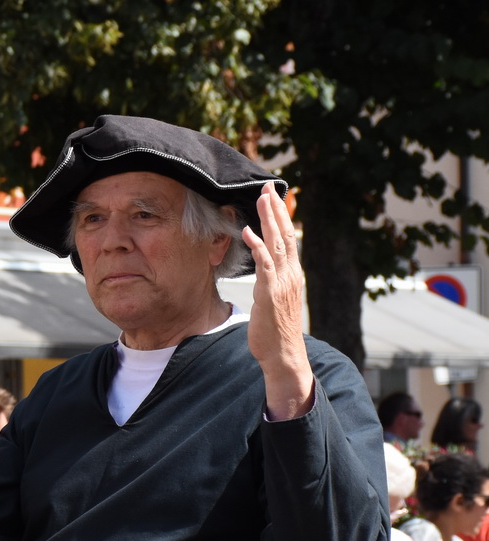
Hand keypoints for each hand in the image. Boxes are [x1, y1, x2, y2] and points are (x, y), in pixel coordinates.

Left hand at [242, 181, 314, 419]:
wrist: (283, 354)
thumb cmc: (275, 332)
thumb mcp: (275, 301)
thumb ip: (272, 283)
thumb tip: (266, 273)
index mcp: (292, 274)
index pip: (288, 239)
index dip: (281, 217)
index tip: (274, 197)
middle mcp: (291, 274)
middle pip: (285, 234)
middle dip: (276, 209)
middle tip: (268, 186)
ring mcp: (282, 282)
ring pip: (276, 243)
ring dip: (268, 219)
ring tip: (261, 198)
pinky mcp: (270, 291)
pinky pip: (264, 264)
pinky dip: (256, 246)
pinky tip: (248, 231)